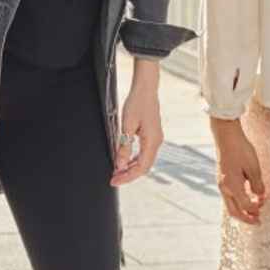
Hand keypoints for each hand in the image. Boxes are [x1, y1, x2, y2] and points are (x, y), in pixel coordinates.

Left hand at [112, 60, 162, 186]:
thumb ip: (123, 147)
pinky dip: (134, 159)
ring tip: (117, 171)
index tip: (114, 181)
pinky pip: (144, 153)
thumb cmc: (137, 103)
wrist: (146, 88)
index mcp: (152, 141)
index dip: (127, 177)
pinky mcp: (152, 135)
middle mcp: (156, 142)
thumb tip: (119, 165)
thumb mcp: (126, 126)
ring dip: (131, 168)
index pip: (141, 168)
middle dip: (128, 174)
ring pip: (144, 161)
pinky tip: (124, 160)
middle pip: (144, 167)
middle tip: (113, 178)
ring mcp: (156, 139)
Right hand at [211, 118, 266, 223]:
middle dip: (246, 218)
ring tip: (254, 210)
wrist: (226, 135)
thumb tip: (259, 196)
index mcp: (233, 186)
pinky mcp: (221, 178)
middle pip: (234, 212)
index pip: (245, 206)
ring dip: (242, 210)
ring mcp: (221, 183)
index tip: (264, 205)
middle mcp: (225, 188)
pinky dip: (238, 201)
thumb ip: (257, 184)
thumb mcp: (253, 167)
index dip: (256, 209)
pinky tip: (246, 197)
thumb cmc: (240, 149)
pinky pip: (229, 196)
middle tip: (258, 221)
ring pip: (230, 205)